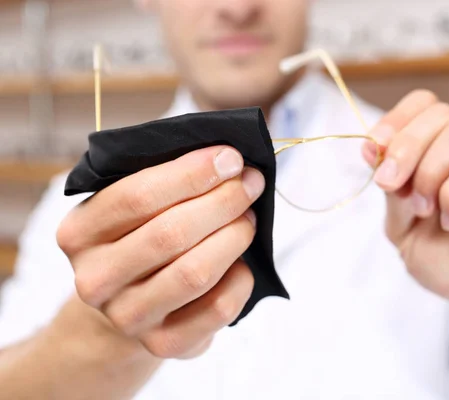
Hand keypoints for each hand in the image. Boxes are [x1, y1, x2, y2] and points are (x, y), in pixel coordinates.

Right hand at [57, 146, 263, 358]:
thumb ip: (168, 180)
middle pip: (170, 234)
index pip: (137, 196)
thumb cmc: (141, 237)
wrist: (130, 301)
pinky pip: (217, 308)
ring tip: (248, 218)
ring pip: (196, 273)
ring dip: (234, 237)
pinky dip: (240, 278)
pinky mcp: (163, 343)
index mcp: (79, 232)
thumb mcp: (136, 206)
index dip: (191, 173)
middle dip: (222, 201)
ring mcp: (127, 317)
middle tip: (250, 183)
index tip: (231, 158)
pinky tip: (242, 263)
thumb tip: (227, 159)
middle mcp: (95, 278)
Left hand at [362, 90, 448, 334]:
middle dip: (404, 148)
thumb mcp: (402, 226)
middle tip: (391, 185)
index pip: (424, 103)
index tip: (373, 151)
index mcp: (445, 150)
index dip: (395, 120)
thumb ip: (392, 189)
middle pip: (440, 114)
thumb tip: (373, 149)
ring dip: (429, 173)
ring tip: (425, 210)